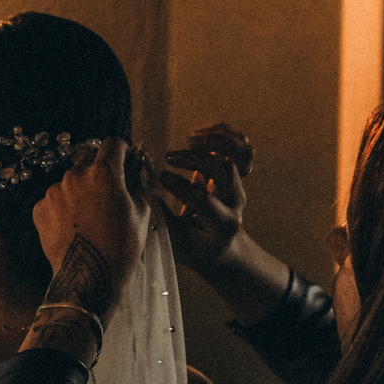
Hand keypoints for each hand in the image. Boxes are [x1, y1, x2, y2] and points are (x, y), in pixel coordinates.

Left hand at [32, 137, 150, 323]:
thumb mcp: (142, 213)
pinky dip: (63, 209)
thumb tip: (138, 170)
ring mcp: (53, 192)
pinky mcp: (39, 209)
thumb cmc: (122, 247)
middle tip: (106, 193)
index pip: (113, 144)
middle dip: (98, 171)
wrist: (88, 278)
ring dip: (79, 191)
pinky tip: (72, 227)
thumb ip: (139, 184)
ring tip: (88, 217)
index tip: (124, 161)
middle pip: (88, 160)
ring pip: (69, 182)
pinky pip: (54, 201)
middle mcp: (75, 175)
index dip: (122, 152)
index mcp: (103, 172)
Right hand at [154, 123, 251, 274]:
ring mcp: (238, 187)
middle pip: (220, 170)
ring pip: (233, 155)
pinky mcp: (237, 175)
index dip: (180, 185)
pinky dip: (221, 137)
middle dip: (192, 159)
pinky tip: (198, 137)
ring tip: (188, 140)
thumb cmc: (192, 247)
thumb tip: (144, 195)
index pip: (203, 200)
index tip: (160, 176)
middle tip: (168, 157)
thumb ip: (161, 219)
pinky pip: (239, 148)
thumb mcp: (175, 241)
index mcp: (222, 223)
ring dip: (210, 144)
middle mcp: (235, 202)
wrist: (221, 246)